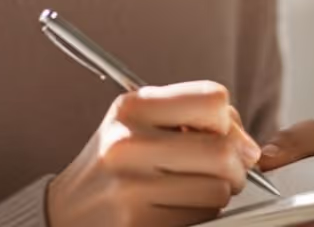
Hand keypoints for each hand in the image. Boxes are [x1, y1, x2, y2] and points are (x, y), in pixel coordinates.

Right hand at [46, 81, 260, 226]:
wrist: (63, 213)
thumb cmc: (112, 163)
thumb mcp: (139, 122)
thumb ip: (191, 118)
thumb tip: (250, 147)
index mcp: (133, 107)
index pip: (213, 99)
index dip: (229, 120)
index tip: (224, 134)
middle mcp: (128, 142)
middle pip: (222, 149)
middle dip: (237, 165)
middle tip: (229, 171)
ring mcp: (130, 187)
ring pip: (217, 190)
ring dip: (217, 194)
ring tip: (193, 188)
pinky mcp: (137, 225)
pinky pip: (200, 220)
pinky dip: (200, 216)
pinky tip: (176, 207)